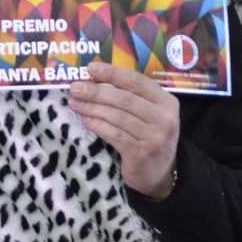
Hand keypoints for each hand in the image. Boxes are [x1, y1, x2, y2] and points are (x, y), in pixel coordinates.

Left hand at [67, 63, 180, 197]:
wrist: (160, 173)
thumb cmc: (149, 136)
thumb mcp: (149, 114)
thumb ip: (130, 97)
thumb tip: (94, 79)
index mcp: (167, 102)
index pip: (137, 81)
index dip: (112, 73)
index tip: (91, 68)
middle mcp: (164, 118)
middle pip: (124, 99)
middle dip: (96, 91)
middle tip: (75, 87)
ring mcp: (154, 137)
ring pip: (117, 116)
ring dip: (92, 108)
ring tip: (75, 103)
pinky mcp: (141, 153)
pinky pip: (114, 134)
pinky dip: (97, 125)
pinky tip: (85, 120)